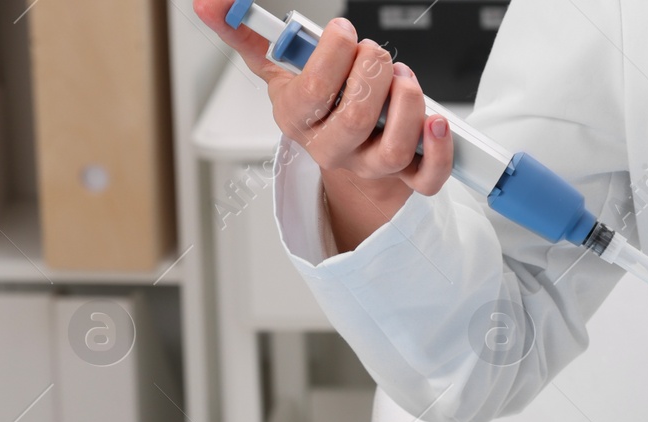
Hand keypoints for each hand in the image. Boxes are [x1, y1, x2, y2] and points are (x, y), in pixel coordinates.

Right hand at [192, 3, 453, 250]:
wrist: (347, 145)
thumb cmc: (319, 101)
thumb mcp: (280, 67)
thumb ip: (247, 35)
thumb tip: (209, 3)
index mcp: (297, 119)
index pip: (312, 92)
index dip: (334, 56)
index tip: (345, 31)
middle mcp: (332, 149)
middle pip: (355, 119)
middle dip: (373, 74)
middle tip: (377, 54)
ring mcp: (369, 167)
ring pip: (393, 148)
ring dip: (406, 103)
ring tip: (403, 78)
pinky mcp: (406, 178)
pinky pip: (427, 178)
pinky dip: (438, 149)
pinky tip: (437, 120)